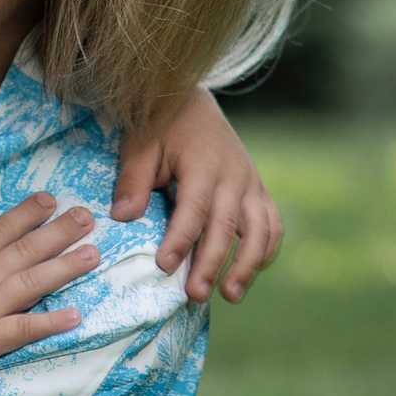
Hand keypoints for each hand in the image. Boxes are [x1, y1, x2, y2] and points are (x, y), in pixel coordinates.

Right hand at [0, 193, 96, 372]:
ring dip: (64, 269)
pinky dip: (49, 323)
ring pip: (31, 283)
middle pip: (25, 251)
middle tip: (89, 217)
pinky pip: (21, 330)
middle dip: (59, 234)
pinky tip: (76, 316)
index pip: (1, 231)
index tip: (52, 198)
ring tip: (94, 255)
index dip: (28, 215)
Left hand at [111, 88, 280, 303]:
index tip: (165, 266)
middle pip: (227, 226)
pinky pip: (271, 225)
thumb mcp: (140, 144)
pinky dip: (265, 251)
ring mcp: (251, 183)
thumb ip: (133, 180)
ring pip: (260, 230)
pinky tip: (247, 274)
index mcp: (205, 162)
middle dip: (211, 263)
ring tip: (230, 295)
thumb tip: (123, 217)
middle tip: (195, 294)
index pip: (195, 208)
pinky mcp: (258, 190)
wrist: (192, 99)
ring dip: (248, 265)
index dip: (181, 239)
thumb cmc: (160, 124)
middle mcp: (235, 175)